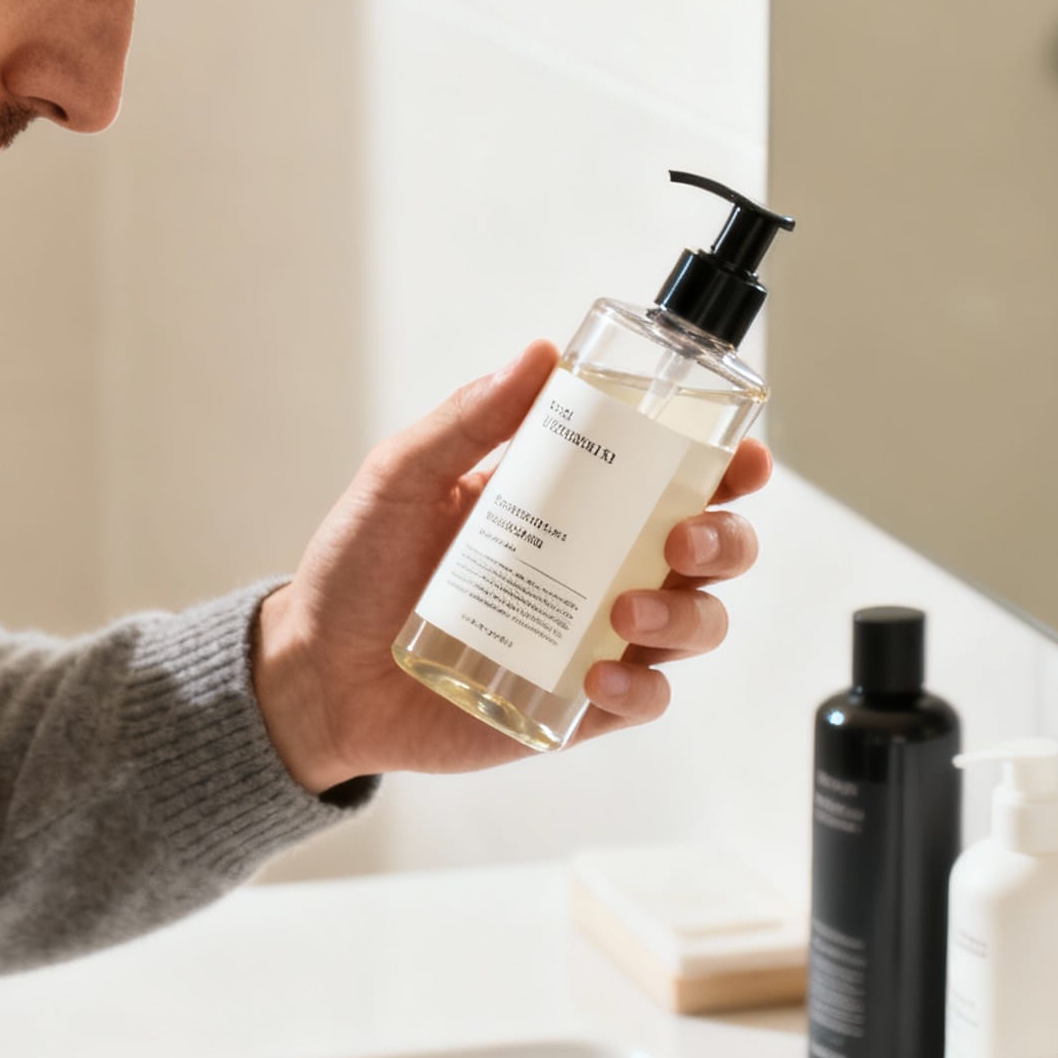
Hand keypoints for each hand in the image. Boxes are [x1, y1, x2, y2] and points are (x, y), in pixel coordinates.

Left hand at [252, 340, 773, 791]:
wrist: (317, 668)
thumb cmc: (359, 567)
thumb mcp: (405, 476)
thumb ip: (471, 418)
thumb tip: (540, 352)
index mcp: (574, 501)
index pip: (673, 474)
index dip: (725, 464)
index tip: (741, 455)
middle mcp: (601, 566)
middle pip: (710, 548)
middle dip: (726, 538)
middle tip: (685, 536)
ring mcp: (596, 637)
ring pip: (695, 623)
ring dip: (687, 614)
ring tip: (629, 611)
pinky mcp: (577, 705)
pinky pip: (643, 698)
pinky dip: (639, 688)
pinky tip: (599, 676)